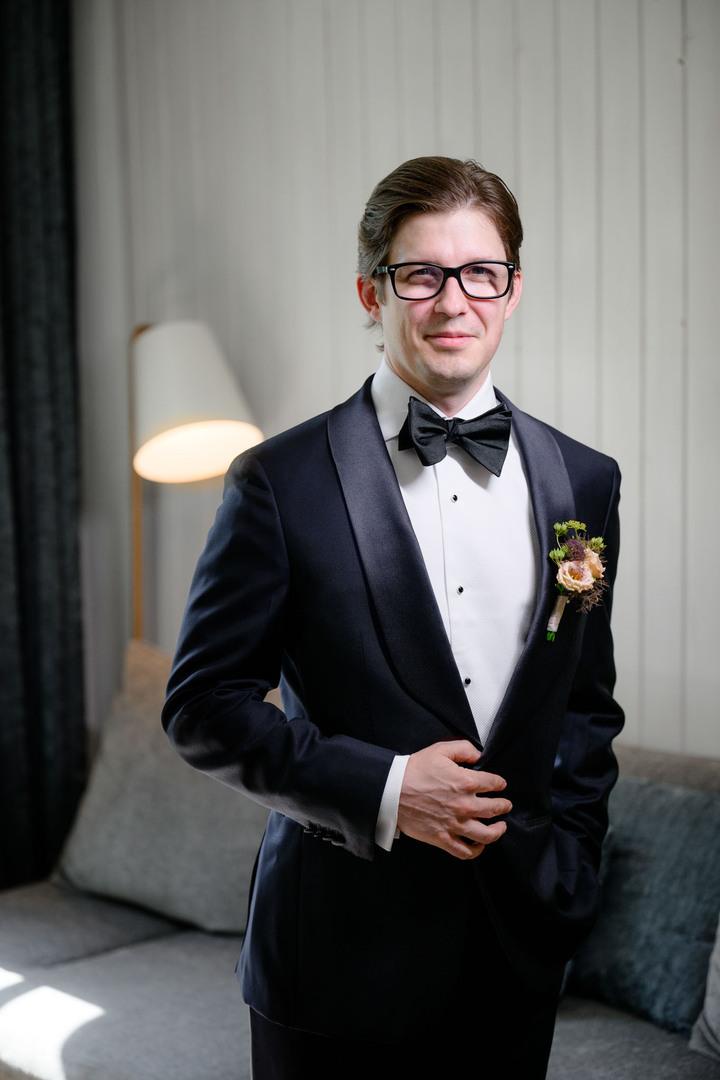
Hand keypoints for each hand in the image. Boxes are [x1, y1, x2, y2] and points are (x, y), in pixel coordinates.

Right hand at [396, 740, 510, 859]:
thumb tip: (479, 755)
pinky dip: (476, 850)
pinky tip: (479, 845)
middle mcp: (465, 805)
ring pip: (486, 834)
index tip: (501, 785)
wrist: (391, 790)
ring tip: (501, 827)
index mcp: (466, 782)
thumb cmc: (414, 770)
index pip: (494, 784)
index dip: (500, 784)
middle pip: (495, 809)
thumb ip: (463, 749)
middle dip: (504, 806)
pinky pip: (466, 852)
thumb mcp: (440, 750)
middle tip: (506, 805)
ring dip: (498, 830)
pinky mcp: (443, 839)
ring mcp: (455, 824)